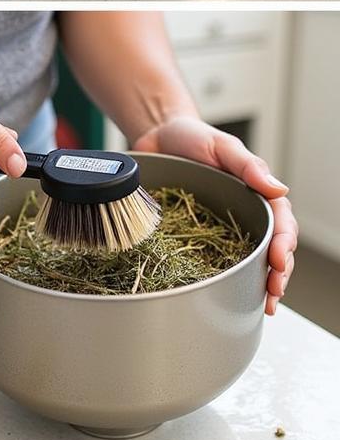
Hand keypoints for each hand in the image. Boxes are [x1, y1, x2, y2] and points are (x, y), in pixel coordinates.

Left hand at [132, 115, 296, 314]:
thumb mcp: (221, 145)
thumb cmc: (193, 136)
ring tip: (262, 303)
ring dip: (257, 281)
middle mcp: (243, 212)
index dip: (283, 244)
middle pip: (270, 247)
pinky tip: (226, 293)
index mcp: (256, 192)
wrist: (157, 135)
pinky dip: (222, 275)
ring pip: (247, 257)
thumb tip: (279, 189)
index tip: (279, 261)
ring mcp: (221, 224)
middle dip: (277, 272)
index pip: (280, 222)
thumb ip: (248, 165)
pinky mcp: (196, 232)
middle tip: (273, 292)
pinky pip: (213, 256)